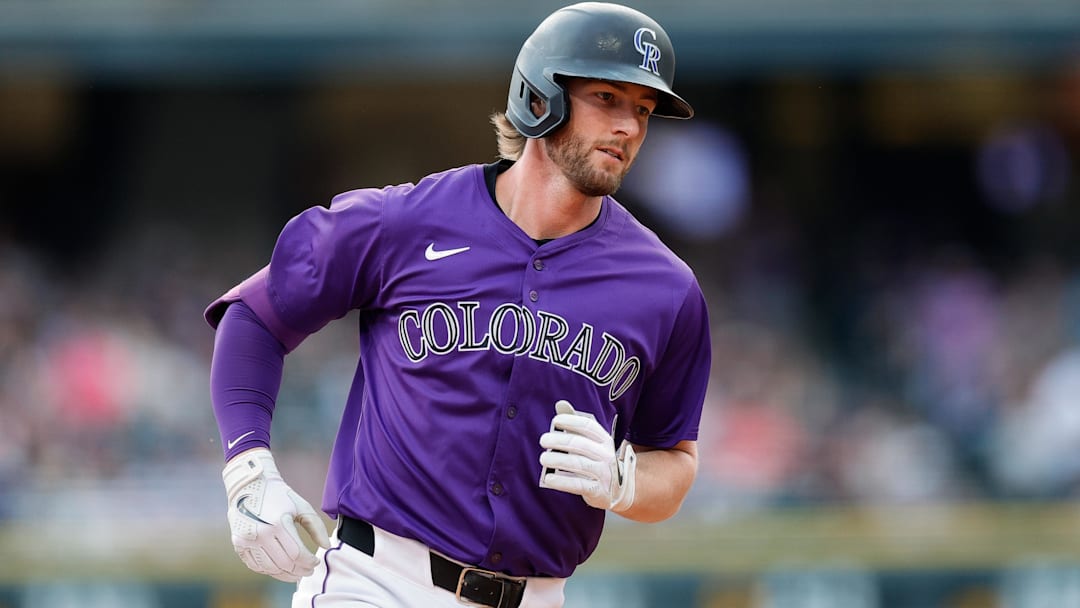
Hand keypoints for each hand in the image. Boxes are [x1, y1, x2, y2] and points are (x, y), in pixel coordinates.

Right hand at [222, 448, 330, 582]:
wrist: (249, 485)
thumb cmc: (279, 495)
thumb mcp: (301, 506)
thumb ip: (317, 527)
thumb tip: (326, 546)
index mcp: (278, 523)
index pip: (297, 553)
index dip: (309, 562)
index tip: (316, 562)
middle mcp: (260, 533)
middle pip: (284, 563)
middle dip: (300, 570)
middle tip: (309, 570)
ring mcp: (247, 540)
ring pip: (270, 568)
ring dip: (286, 574)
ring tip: (296, 573)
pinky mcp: (238, 544)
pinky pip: (255, 566)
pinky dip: (269, 571)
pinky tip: (280, 569)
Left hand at [538, 400, 636, 511]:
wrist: (618, 490)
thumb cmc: (597, 461)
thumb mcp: (592, 443)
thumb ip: (576, 425)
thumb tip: (561, 404)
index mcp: (604, 440)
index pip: (588, 426)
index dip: (571, 421)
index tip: (556, 421)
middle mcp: (606, 455)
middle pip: (581, 444)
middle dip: (559, 441)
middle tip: (543, 440)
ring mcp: (603, 474)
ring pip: (579, 464)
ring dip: (558, 460)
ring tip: (543, 458)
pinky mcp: (597, 491)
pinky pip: (578, 485)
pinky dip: (562, 481)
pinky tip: (549, 478)